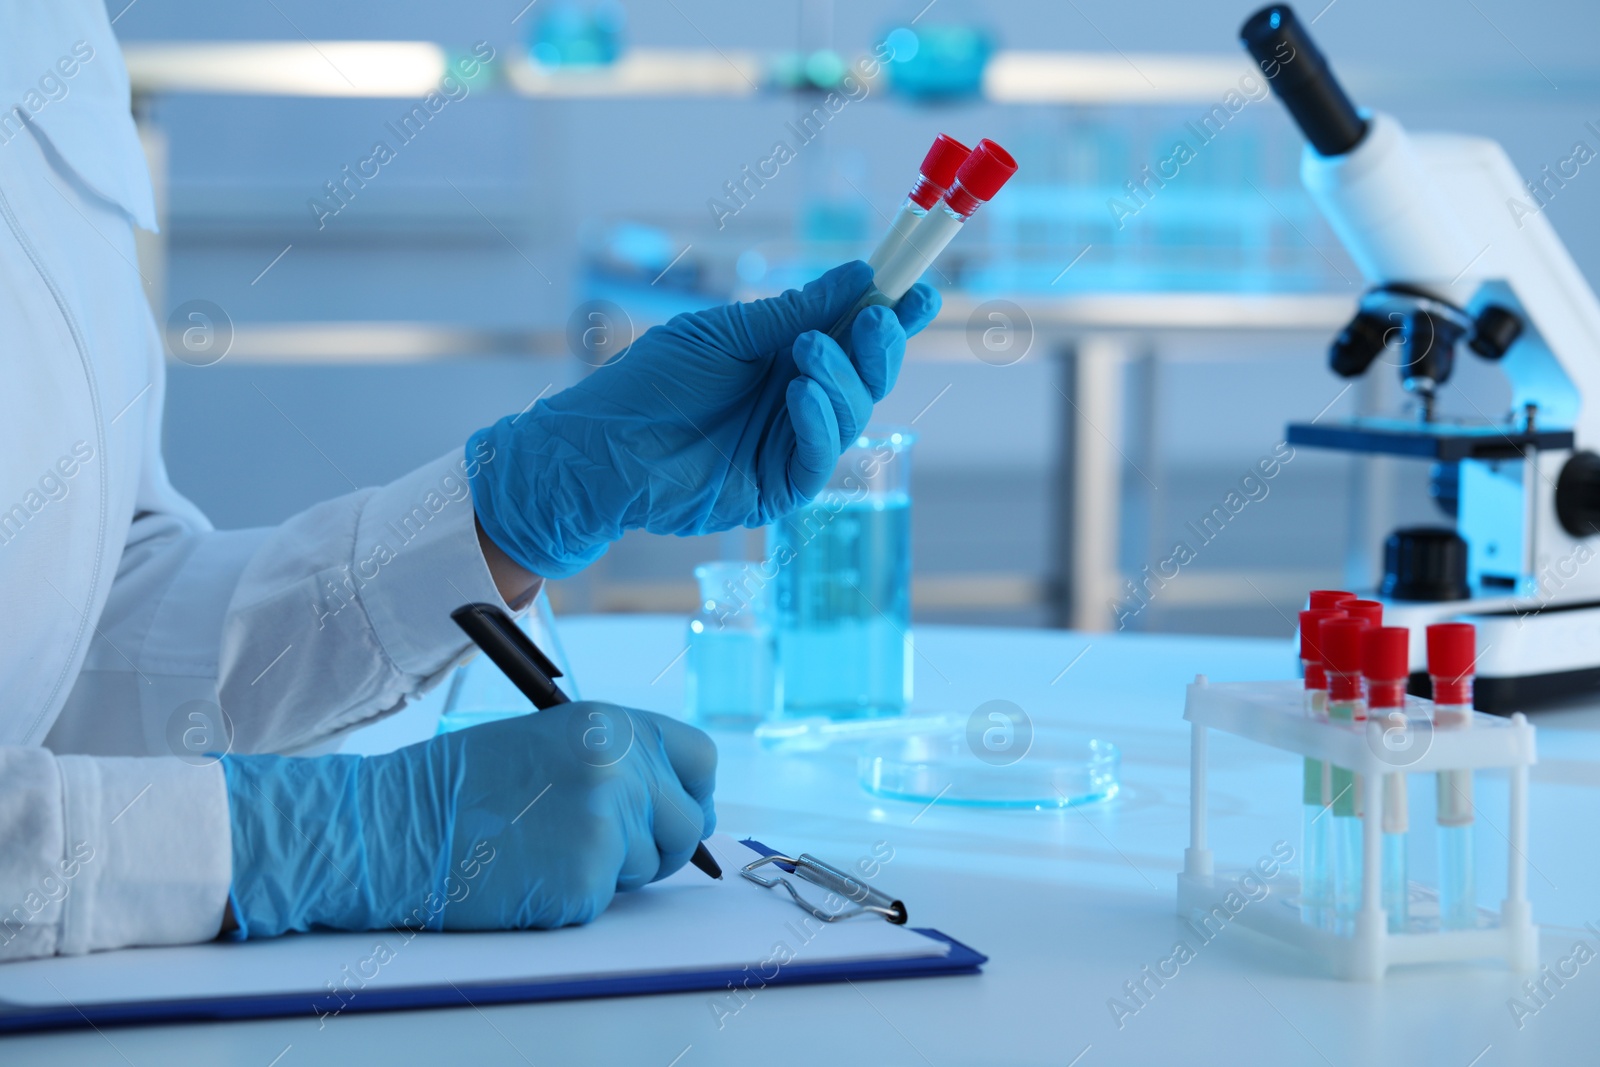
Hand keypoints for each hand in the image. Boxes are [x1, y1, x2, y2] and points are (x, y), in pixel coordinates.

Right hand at [220, 704, 716, 936]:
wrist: (399, 825)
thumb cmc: (463, 786)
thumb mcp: (552, 742)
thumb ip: (616, 760)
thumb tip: (668, 800)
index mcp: (613, 724)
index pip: (700, 758)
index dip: (690, 792)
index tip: (675, 812)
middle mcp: (622, 766)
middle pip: (686, 823)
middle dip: (656, 844)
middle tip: (600, 848)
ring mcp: (609, 823)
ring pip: (648, 867)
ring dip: (609, 871)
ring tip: (545, 848)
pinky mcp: (588, 878)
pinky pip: (606, 900)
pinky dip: (574, 898)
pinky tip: (529, 874)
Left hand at [468, 261, 939, 577]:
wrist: (600, 446)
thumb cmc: (648, 383)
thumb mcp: (724, 333)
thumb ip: (791, 312)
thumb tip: (860, 277)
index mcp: (785, 357)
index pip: (852, 336)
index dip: (891, 315)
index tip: (921, 289)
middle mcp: (797, 401)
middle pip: (866, 377)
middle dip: (878, 346)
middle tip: (875, 319)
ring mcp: (790, 446)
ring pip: (851, 415)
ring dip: (839, 378)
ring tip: (805, 353)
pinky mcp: (777, 488)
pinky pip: (819, 458)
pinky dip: (819, 423)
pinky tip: (799, 393)